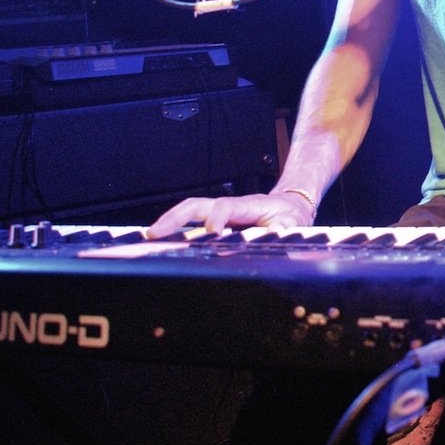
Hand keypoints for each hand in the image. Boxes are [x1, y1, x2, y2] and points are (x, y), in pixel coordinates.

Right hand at [146, 192, 313, 238]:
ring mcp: (219, 211)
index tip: (212, 233)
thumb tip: (276, 234)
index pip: (226, 206)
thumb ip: (285, 228)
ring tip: (150, 236)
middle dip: (175, 217)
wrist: (290, 205)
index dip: (217, 218)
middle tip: (154, 234)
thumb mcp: (294, 222)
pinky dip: (175, 227)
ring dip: (169, 221)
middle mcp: (229, 206)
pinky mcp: (216, 219)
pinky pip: (192, 220)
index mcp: (248, 205)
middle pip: (196, 204)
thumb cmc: (290, 215)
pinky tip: (161, 240)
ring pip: (189, 210)